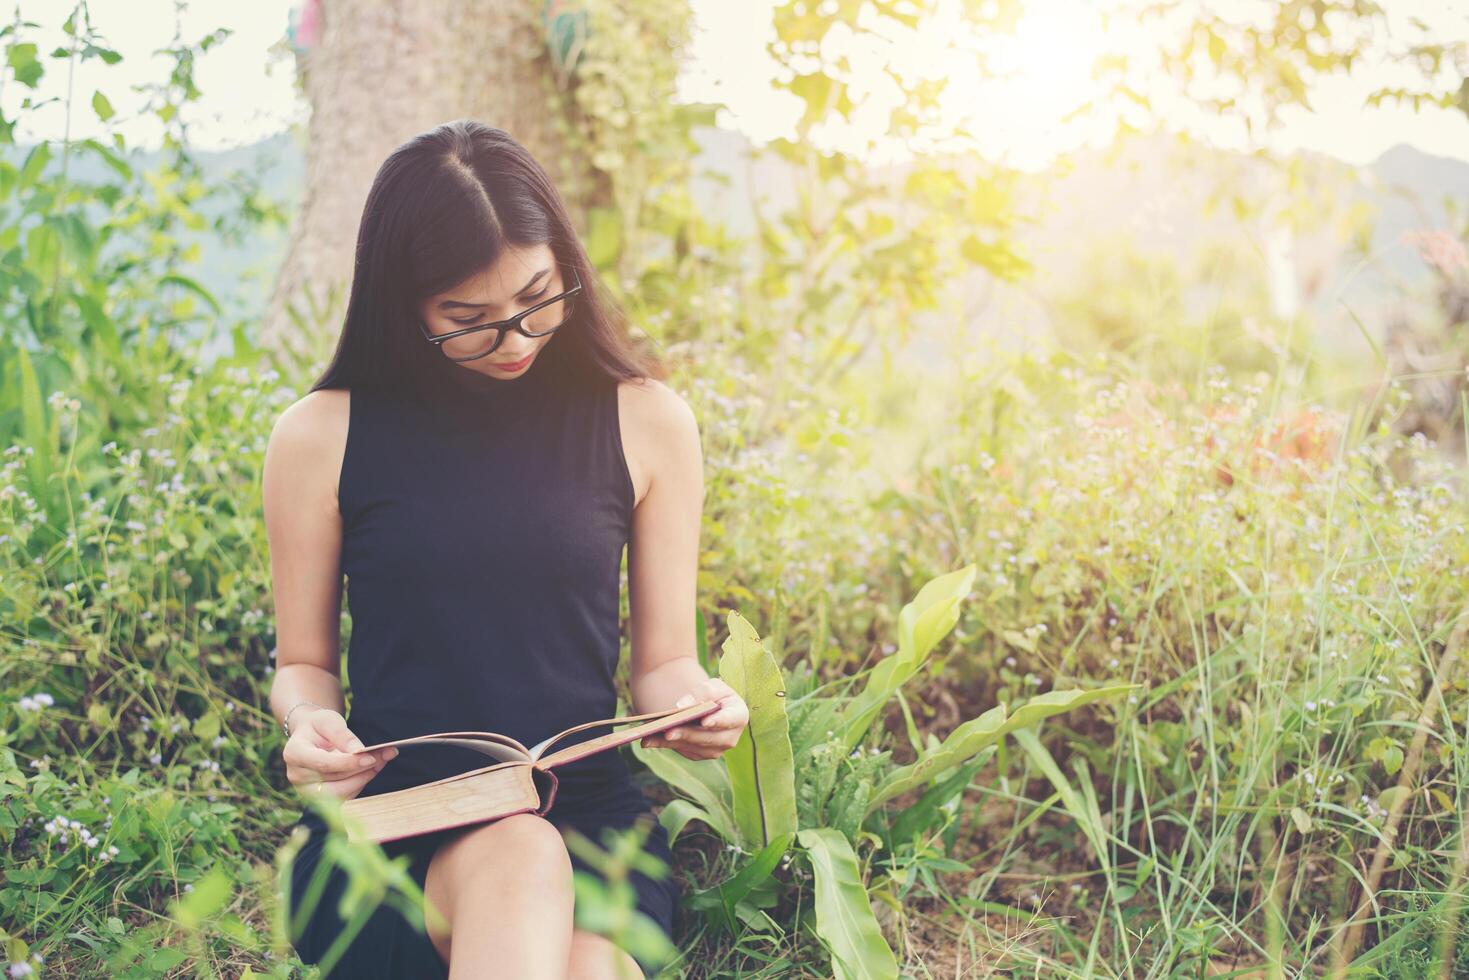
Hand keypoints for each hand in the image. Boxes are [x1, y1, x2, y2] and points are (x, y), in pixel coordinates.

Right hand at [282, 706, 398, 800]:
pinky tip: (372, 769)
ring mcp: (306, 790)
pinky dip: (360, 783)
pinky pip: (344, 797)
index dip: (349, 763)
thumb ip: (343, 736)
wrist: (309, 736)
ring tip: (381, 760)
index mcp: (294, 753)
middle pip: (334, 780)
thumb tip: (360, 752)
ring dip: (364, 778)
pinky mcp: (318, 798)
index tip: (371, 758)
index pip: (324, 764)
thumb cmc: (318, 726)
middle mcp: (296, 776)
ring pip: (341, 792)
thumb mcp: (329, 721)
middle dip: (362, 770)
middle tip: (386, 755)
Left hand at [639, 678, 748, 760]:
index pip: (730, 720)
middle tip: (669, 731)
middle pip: (708, 738)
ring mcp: (715, 749)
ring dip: (671, 742)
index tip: (705, 722)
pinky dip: (664, 745)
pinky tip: (648, 740)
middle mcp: (730, 738)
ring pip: (692, 747)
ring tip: (651, 735)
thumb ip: (700, 692)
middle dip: (687, 734)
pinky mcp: (699, 754)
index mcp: (739, 716)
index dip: (718, 722)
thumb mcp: (712, 686)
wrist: (708, 705)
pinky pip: (681, 750)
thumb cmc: (713, 693)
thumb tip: (682, 706)